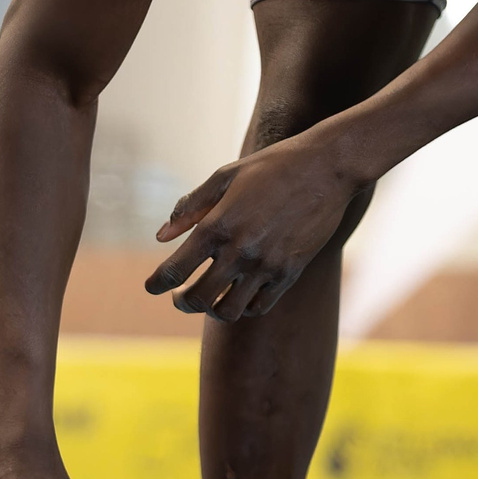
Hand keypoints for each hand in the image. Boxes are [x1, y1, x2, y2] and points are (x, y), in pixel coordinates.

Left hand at [145, 131, 369, 321]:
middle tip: (180, 296)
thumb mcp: (224, 176)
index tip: (151, 287)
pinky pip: (259, 306)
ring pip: (228, 311)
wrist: (326, 168)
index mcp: (217, 226)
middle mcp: (240, 251)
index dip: (156, 284)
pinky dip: (243, 306)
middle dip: (182, 302)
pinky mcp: (289, 273)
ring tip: (210, 297)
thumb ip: (190, 207)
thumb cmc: (271, 167)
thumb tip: (161, 237)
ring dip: (212, 309)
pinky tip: (239, 293)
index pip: (174, 270)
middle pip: (198, 299)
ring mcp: (266, 266)